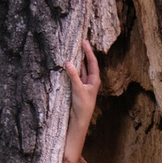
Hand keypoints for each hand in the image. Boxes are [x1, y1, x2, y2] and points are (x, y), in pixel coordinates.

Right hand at [64, 38, 98, 160]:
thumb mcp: (78, 90)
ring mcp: (82, 85)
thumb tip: (69, 63)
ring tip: (71, 52)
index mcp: (94, 80)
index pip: (92, 62)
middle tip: (78, 43)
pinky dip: (71, 70)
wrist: (79, 120)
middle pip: (86, 64)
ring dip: (76, 62)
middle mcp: (89, 81)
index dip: (88, 52)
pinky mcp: (75, 89)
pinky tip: (66, 66)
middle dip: (82, 55)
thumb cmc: (83, 106)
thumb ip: (74, 76)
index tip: (84, 42)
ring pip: (79, 70)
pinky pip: (73, 76)